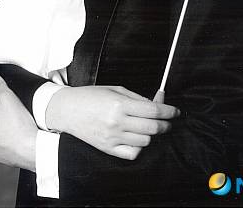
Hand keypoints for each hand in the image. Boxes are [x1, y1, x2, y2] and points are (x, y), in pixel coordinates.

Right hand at [46, 85, 179, 159]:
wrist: (67, 110)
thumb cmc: (90, 96)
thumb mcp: (115, 89)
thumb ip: (137, 98)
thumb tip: (156, 102)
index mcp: (119, 105)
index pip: (153, 110)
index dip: (168, 111)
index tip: (175, 111)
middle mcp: (117, 123)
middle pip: (153, 128)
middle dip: (165, 123)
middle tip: (168, 119)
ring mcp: (113, 138)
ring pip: (145, 141)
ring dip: (152, 134)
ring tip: (149, 125)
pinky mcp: (108, 149)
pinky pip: (132, 154)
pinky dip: (139, 147)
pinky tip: (138, 138)